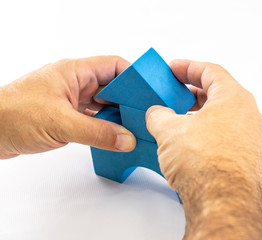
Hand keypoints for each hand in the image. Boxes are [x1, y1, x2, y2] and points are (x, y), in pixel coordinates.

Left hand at [0, 56, 135, 158]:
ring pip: (104, 103)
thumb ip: (97, 132)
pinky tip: (116, 135)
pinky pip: (94, 117)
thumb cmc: (12, 115)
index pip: (114, 65)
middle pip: (112, 86)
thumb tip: (127, 139)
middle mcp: (76, 83)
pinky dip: (106, 126)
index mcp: (75, 71)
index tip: (150, 92)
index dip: (134, 76)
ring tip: (136, 127)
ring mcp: (72, 99)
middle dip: (130, 100)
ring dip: (118, 115)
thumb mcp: (60, 123)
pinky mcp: (68, 115)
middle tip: (147, 115)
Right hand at [146, 60, 261, 238]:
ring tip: (177, 119)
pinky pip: (224, 136)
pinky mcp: (245, 159)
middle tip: (173, 93)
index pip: (210, 71)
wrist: (222, 203)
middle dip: (191, 93)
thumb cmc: (205, 164)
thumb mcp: (169, 130)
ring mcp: (250, 139)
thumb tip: (156, 114)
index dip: (188, 67)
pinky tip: (189, 142)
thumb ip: (159, 115)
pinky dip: (206, 133)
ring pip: (221, 117)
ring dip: (198, 115)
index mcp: (234, 99)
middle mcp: (248, 116)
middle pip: (217, 94)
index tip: (174, 68)